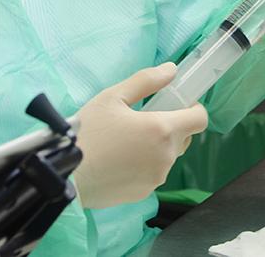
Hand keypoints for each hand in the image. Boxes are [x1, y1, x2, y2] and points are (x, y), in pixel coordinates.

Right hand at [73, 63, 207, 208]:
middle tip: (141, 120)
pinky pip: (152, 173)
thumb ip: (146, 81)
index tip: (176, 104)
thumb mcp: (113, 97)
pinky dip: (143, 165)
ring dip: (156, 147)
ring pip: (167, 156)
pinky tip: (119, 160)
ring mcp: (156, 178)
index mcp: (162, 129)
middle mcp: (166, 157)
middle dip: (170, 126)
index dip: (193, 108)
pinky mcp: (144, 193)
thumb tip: (171, 70)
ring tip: (125, 141)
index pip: (200, 119)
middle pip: (184, 137)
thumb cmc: (88, 131)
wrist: (65, 173)